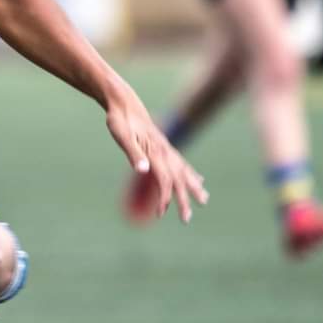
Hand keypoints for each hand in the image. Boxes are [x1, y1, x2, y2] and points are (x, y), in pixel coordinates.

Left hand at [104, 83, 207, 222]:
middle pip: (178, 179)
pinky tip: (197, 179)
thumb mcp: (122, 136)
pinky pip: (181, 163)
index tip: (160, 214)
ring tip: (204, 199)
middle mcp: (164, 151)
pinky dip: (190, 173)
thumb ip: (133, 153)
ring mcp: (166, 148)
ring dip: (192, 187)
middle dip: (183, 200)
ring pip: (184, 171)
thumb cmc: (119, 120)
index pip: (165, 180)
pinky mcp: (163, 145)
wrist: (123, 102)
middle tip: (187, 220)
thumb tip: (143, 171)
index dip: (165, 198)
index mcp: (155, 152)